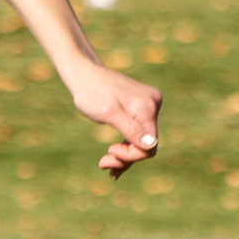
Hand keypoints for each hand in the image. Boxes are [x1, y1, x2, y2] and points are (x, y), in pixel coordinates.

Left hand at [65, 60, 161, 177]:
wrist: (85, 75)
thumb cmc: (91, 92)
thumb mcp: (108, 113)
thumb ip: (131, 128)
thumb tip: (151, 145)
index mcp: (147, 107)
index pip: (149, 146)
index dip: (130, 155)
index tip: (109, 151)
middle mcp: (153, 105)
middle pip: (147, 145)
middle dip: (126, 157)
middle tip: (103, 163)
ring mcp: (149, 106)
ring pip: (143, 141)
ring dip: (125, 154)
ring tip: (104, 163)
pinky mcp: (142, 107)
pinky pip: (139, 132)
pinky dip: (127, 145)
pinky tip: (114, 156)